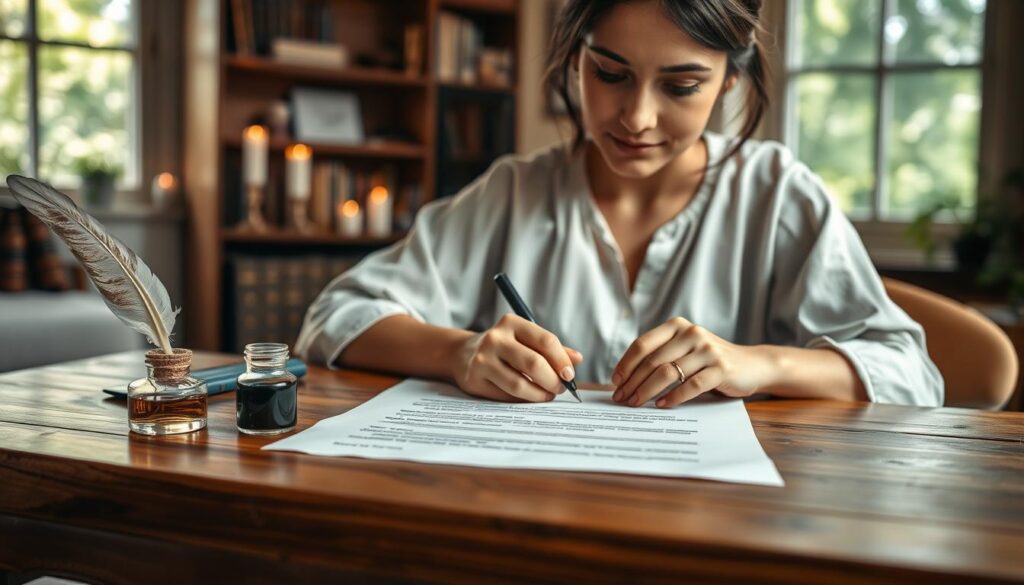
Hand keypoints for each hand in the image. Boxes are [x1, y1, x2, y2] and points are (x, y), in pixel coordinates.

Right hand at [453, 314, 583, 401]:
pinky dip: (522, 400)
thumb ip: (551, 349)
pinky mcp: (474, 379)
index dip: (562, 361)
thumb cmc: (503, 347)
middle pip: (534, 364)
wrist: (462, 354)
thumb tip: (577, 360)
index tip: (569, 375)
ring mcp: (482, 359)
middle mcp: (495, 338)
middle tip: (560, 388)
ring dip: (539, 394)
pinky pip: (506, 396)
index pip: (545, 341)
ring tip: (546, 395)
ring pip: (519, 384)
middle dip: (553, 381)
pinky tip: (528, 397)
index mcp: (512, 323)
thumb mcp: (524, 339)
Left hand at [611, 317, 775, 407]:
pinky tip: (662, 405)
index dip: (626, 365)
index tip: (615, 383)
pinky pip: (691, 385)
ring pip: (668, 373)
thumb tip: (625, 379)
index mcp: (677, 326)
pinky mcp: (721, 368)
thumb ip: (660, 356)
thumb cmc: (708, 361)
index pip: (642, 345)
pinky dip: (674, 397)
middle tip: (621, 399)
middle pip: (652, 361)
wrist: (751, 365)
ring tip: (636, 404)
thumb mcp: (684, 350)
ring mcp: (707, 350)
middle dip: (633, 383)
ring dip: (647, 391)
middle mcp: (691, 333)